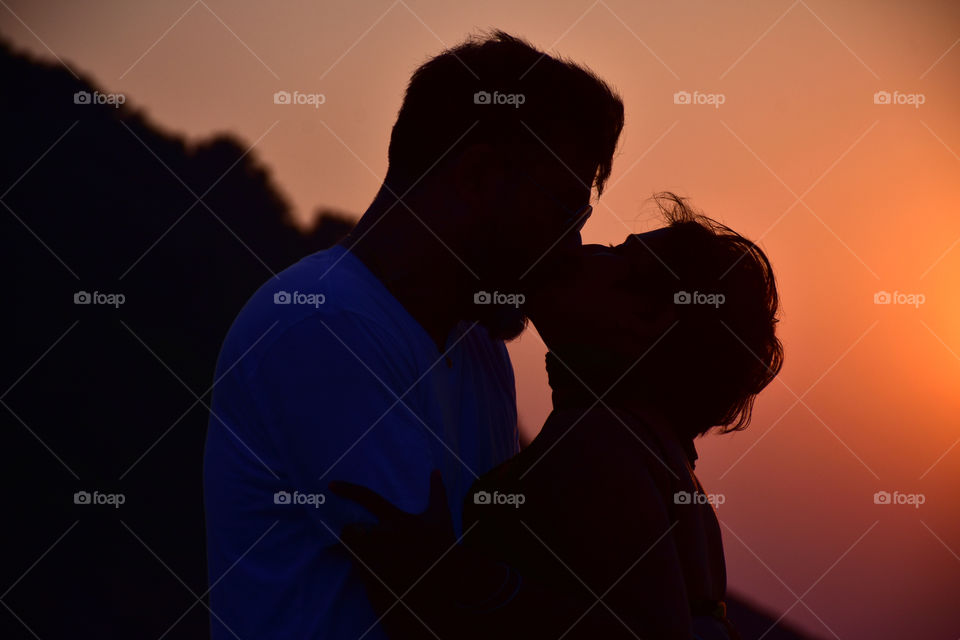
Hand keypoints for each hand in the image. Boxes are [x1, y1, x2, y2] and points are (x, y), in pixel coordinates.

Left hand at [329, 470, 458, 606]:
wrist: (443, 585)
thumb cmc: (442, 549)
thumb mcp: (441, 518)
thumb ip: (437, 492)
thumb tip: (435, 471)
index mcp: (396, 520)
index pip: (367, 498)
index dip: (348, 489)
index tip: (331, 485)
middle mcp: (381, 538)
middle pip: (351, 530)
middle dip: (357, 533)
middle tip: (374, 540)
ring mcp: (373, 559)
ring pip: (351, 550)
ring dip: (359, 550)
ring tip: (382, 557)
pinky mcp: (370, 579)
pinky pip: (356, 567)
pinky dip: (363, 566)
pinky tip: (381, 570)